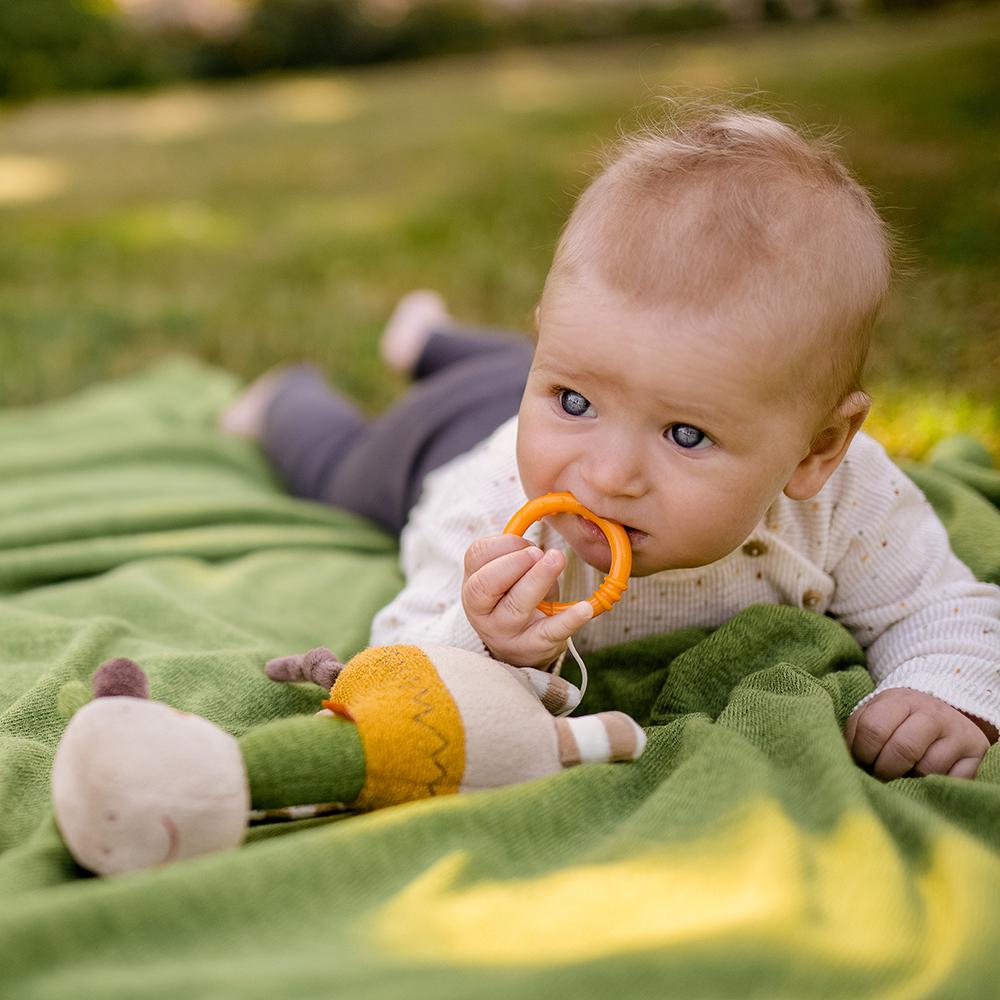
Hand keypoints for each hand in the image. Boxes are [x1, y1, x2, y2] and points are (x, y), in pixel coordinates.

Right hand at [462, 534, 592, 667]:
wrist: (520, 648)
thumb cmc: (515, 599)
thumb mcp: (509, 576)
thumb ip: (519, 557)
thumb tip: (542, 545)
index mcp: (473, 583)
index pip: (476, 556)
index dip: (503, 544)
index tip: (527, 544)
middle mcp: (481, 610)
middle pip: (484, 584)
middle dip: (513, 562)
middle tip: (539, 552)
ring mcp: (504, 632)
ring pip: (516, 606)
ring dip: (538, 579)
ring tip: (558, 559)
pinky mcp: (532, 648)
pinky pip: (550, 632)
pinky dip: (569, 619)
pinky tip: (584, 608)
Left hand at [845, 688, 990, 779]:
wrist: (944, 712)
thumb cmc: (899, 720)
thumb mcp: (875, 715)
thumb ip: (857, 733)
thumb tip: (841, 759)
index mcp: (899, 700)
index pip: (873, 728)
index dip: (862, 752)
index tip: (861, 762)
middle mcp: (931, 713)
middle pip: (901, 749)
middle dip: (884, 770)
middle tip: (879, 776)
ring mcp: (956, 733)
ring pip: (926, 768)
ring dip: (909, 779)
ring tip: (903, 774)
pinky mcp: (976, 754)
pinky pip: (951, 780)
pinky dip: (934, 786)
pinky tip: (926, 778)